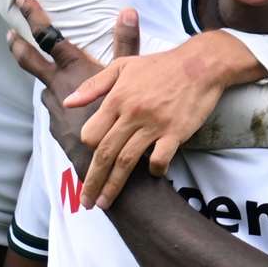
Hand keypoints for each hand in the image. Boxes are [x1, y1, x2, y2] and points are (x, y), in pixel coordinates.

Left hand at [7, 0, 139, 183]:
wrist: (115, 162)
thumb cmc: (125, 115)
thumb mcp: (128, 75)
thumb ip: (125, 43)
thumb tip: (127, 11)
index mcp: (74, 69)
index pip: (47, 35)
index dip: (33, 15)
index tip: (21, 0)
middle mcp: (58, 87)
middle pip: (29, 61)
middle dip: (18, 45)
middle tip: (9, 34)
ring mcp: (54, 111)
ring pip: (47, 91)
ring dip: (53, 86)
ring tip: (66, 88)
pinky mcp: (56, 130)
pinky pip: (58, 114)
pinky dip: (65, 111)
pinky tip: (78, 116)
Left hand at [63, 31, 258, 209]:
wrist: (200, 64)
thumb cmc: (160, 66)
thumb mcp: (122, 66)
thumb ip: (93, 86)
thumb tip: (68, 102)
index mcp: (117, 99)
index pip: (91, 134)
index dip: (87, 150)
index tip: (88, 162)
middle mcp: (132, 114)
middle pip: (105, 154)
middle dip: (93, 181)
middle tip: (86, 202)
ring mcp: (154, 124)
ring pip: (127, 162)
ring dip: (114, 186)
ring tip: (106, 202)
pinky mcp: (176, 132)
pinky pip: (160, 159)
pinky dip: (154, 170)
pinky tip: (152, 175)